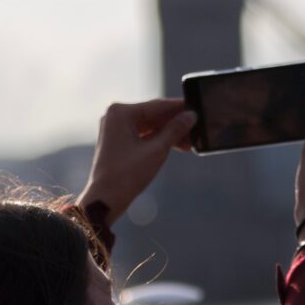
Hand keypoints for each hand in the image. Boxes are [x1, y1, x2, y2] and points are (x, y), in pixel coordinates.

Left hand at [79, 97, 196, 221]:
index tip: (198, 108)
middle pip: (154, 116)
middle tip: (197, 130)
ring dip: (169, 134)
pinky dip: (159, 140)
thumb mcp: (157, 150)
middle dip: (176, 124)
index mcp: (121, 112)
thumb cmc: (127, 174)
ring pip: (150, 126)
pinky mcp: (118, 141)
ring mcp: (116, 129)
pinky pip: (143, 135)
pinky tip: (177, 146)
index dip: (180, 108)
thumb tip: (191, 116)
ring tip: (190, 143)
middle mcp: (116, 116)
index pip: (158, 106)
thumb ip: (175, 130)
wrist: (106, 198)